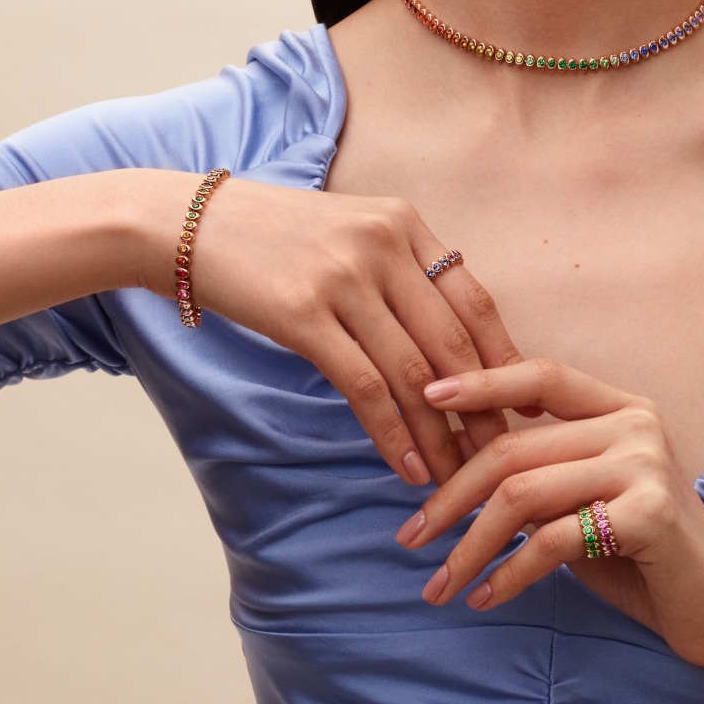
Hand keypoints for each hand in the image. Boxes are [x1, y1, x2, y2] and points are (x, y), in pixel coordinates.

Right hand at [161, 175, 524, 486]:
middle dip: (485, 411)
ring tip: (456, 480)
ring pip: (414, 374)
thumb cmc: (267, 237)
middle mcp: (383, 245)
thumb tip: (446, 339)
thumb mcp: (346, 232)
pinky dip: (392, 434)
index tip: (520, 409)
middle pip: (454, 343)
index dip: (504, 360)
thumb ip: (396, 271)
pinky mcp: (303, 315)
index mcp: (403, 223)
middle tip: (502, 460)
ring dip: (441, 437)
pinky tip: (406, 468)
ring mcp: (343, 278)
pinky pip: (365, 387)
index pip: (474, 301)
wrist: (183, 225)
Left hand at [396, 358, 703, 670]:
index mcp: (621, 408)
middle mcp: (636, 423)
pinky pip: (553, 540)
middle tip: (411, 536)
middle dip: (451, 495)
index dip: (480, 381)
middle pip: (513, 446)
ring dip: (471, 545)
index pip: (540, 374)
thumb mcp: (579, 503)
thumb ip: (533, 473)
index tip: (422, 396)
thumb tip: (447, 453)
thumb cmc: (642, 558)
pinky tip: (486, 598)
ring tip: (440, 583)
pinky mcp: (649, 513)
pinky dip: (510, 574)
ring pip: (522, 493)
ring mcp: (645, 464)